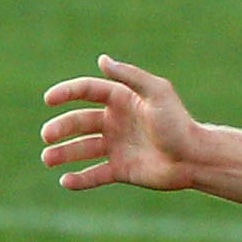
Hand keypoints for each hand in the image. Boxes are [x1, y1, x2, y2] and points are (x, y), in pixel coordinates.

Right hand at [40, 56, 203, 192]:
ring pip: (82, 149)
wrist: (194, 158)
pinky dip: (79, 179)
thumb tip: (101, 60)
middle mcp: (115, 122)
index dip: (66, 93)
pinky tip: (65, 181)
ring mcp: (116, 146)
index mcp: (121, 99)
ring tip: (47, 159)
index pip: (86, 91)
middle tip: (46, 137)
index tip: (49, 100)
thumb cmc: (178, 123)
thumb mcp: (156, 93)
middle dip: (60, 128)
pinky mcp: (120, 170)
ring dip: (63, 153)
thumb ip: (129, 76)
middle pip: (79, 122)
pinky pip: (94, 174)